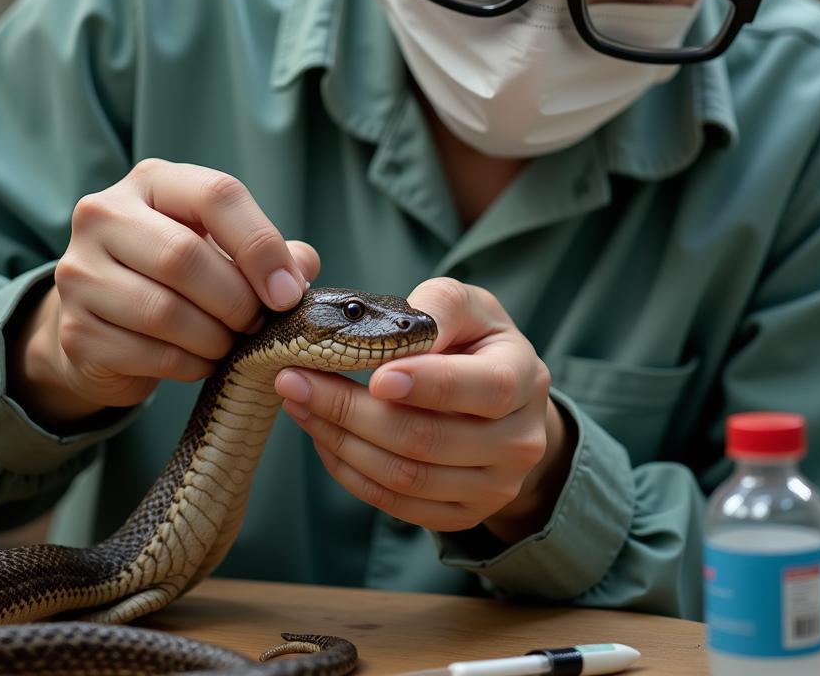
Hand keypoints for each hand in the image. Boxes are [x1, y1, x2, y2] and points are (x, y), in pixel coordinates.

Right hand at [9, 158, 319, 426]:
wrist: (107, 319)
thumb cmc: (180, 274)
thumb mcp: (225, 248)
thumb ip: (271, 252)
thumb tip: (300, 271)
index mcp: (152, 181)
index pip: (217, 195)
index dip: (260, 246)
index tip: (288, 293)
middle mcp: (104, 214)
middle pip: (183, 256)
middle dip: (236, 300)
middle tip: (259, 323)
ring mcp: (79, 272)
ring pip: (163, 311)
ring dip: (215, 338)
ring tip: (231, 342)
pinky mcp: (75, 328)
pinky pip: (147, 354)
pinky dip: (189, 365)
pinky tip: (202, 361)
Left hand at [275, 278, 573, 541]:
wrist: (507, 403)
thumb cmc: (478, 342)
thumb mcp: (470, 307)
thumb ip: (441, 305)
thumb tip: (403, 331)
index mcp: (524, 378)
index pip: (482, 388)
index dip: (427, 385)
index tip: (373, 376)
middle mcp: (518, 441)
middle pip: (427, 439)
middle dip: (351, 411)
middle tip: (295, 379)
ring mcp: (494, 486)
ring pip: (406, 478)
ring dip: (340, 441)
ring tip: (298, 403)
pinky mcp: (463, 514)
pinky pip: (397, 505)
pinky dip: (351, 472)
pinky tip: (322, 436)